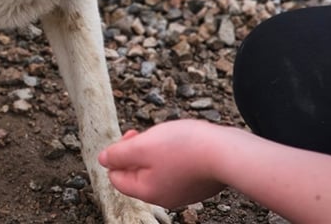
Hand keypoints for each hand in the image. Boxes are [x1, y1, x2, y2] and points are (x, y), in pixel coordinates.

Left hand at [98, 120, 226, 209]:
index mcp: (147, 191)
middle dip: (139, 150)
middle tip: (150, 134)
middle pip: (138, 173)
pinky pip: (177, 168)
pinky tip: (186, 142)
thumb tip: (102, 160)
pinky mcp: (199, 183)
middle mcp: (165, 197)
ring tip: (170, 136)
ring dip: (157, 150)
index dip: (118, 154)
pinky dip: (176, 153)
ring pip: (158, 169)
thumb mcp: (143, 146)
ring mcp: (184, 191)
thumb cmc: (185, 147)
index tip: (133, 135)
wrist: (228, 152)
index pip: (117, 177)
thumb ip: (119, 154)